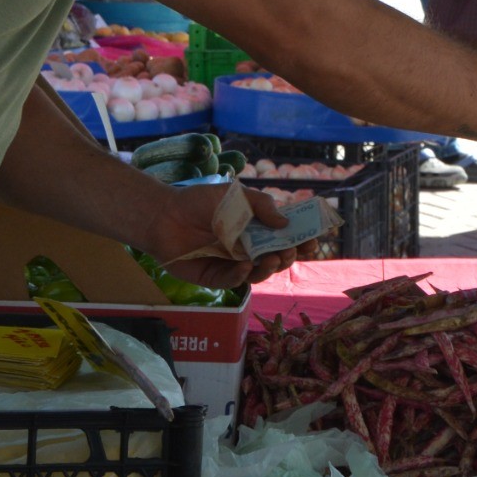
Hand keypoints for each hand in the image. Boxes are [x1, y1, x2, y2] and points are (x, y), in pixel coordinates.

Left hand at [144, 181, 306, 289]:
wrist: (163, 215)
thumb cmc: (199, 202)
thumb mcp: (235, 195)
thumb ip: (261, 205)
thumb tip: (285, 221)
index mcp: (255, 229)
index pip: (284, 238)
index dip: (300, 241)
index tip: (313, 241)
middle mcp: (247, 248)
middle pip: (276, 258)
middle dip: (288, 256)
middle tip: (292, 251)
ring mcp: (231, 264)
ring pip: (258, 273)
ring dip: (269, 268)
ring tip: (273, 259)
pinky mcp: (213, 278)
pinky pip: (232, 281)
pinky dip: (241, 275)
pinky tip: (245, 265)